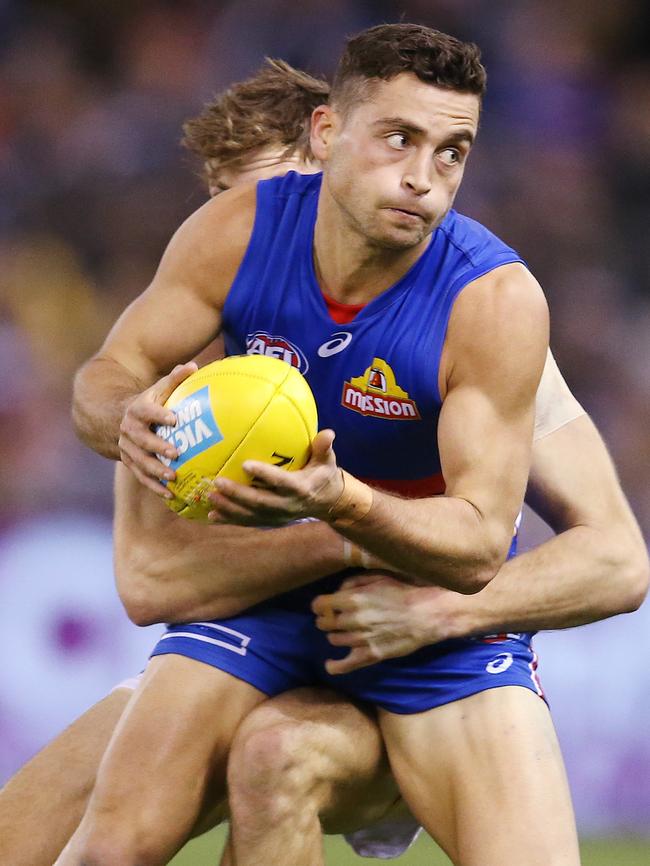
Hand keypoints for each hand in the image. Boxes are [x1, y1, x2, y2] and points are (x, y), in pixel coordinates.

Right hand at [118, 362, 197, 496]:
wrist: (117, 418)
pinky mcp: (130, 463)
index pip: (147, 412)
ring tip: (174, 478)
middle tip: (176, 453)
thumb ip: (175, 379)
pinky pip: (141, 477)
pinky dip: (154, 486)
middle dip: (157, 447)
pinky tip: (170, 496)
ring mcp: (127, 449)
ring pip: (140, 462)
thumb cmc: (150, 403)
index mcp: (137, 410)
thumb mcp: (159, 388)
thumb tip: (193, 367)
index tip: (175, 419)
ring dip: (156, 471)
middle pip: (141, 440)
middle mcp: (129, 430)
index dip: (159, 415)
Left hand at [207, 429, 343, 525]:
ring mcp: (277, 516)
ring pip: (250, 515)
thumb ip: (324, 448)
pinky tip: (211, 516)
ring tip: (210, 498)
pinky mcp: (270, 521)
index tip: (245, 464)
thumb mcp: (327, 461)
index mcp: (300, 489)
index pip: (280, 482)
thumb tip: (328, 433)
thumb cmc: (324, 475)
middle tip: (218, 482)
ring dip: (229, 508)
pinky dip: (229, 520)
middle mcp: (287, 505)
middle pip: (259, 502)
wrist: (328, 503)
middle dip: (237, 494)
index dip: (264, 474)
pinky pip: (248, 522)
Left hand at [312, 573, 458, 674]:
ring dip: (336, 635)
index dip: (320, 605)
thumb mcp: (377, 577)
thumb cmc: (402, 592)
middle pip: (324, 624)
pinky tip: (330, 664)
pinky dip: (334, 666)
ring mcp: (360, 640)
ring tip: (345, 632)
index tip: (323, 606)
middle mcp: (352, 620)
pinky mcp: (370, 655)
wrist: (426, 614)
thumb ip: (352, 582)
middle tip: (334, 618)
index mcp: (352, 599)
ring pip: (333, 640)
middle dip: (326, 620)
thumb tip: (336, 592)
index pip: (320, 605)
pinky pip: (345, 665)